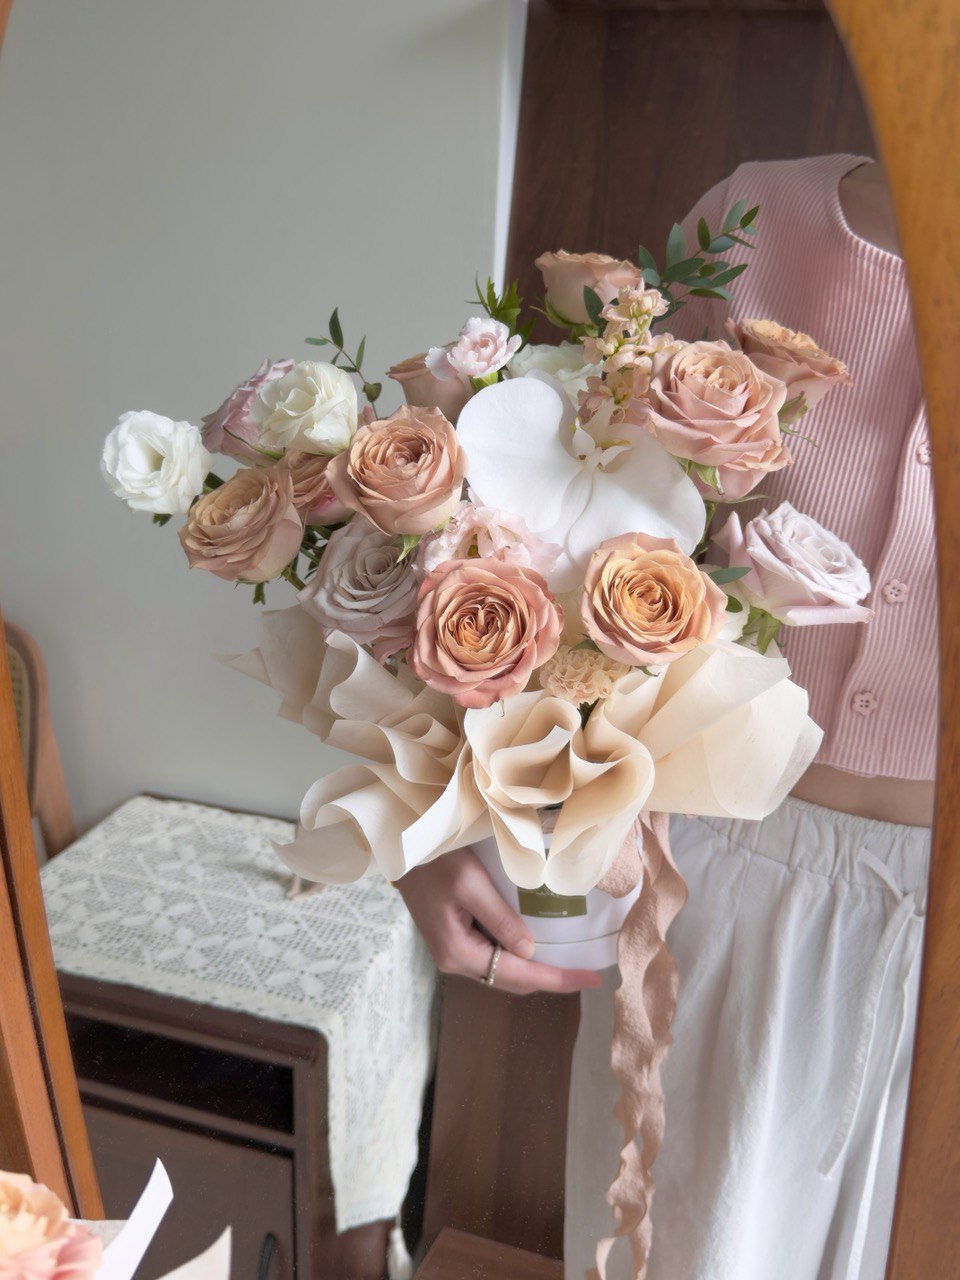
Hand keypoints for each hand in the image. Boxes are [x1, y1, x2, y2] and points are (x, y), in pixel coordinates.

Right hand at [395, 847, 601, 995]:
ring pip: (501, 968)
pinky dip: (517, 951)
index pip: (517, 975)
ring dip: (534, 966)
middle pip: (510, 979)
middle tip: (587, 971)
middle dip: (550, 977)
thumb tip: (530, 951)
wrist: (402, 847)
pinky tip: (536, 940)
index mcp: (457, 951)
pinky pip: (492, 953)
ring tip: (569, 959)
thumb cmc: (435, 859)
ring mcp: (452, 949)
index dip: (557, 979)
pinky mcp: (453, 936)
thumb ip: (500, 919)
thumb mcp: (471, 883)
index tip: (590, 979)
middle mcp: (453, 959)